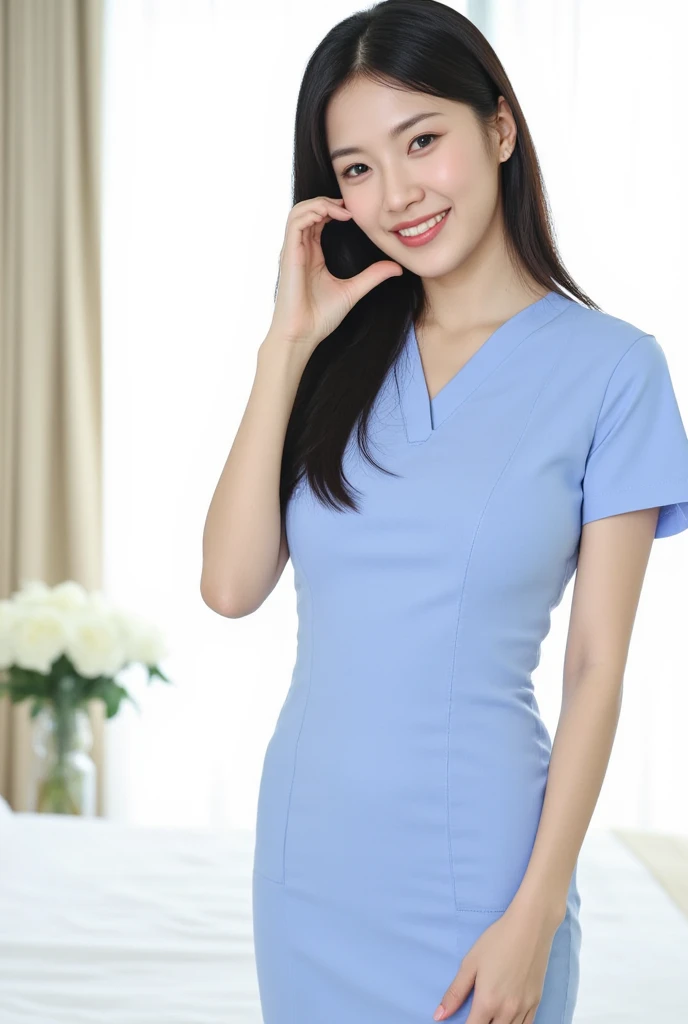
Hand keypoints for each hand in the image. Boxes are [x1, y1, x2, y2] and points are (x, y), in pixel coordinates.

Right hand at [269, 196, 403, 350]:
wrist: (302, 334)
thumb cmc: (320, 317)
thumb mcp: (354, 291)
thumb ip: (373, 276)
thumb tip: (397, 268)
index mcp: (312, 253)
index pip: (318, 219)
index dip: (335, 209)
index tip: (355, 213)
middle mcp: (300, 249)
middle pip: (309, 209)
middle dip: (329, 201)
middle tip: (351, 207)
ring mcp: (293, 250)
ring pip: (300, 210)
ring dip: (321, 203)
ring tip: (343, 210)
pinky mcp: (289, 254)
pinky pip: (295, 221)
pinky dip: (313, 211)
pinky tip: (335, 216)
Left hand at [432, 903, 560, 1022]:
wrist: (530, 927)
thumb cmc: (497, 941)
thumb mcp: (470, 963)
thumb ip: (455, 993)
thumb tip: (438, 1016)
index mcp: (487, 1002)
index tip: (461, 1022)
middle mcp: (507, 1011)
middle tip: (474, 1016)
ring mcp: (524, 1009)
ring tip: (488, 1017)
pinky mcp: (536, 1003)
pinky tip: (505, 1019)